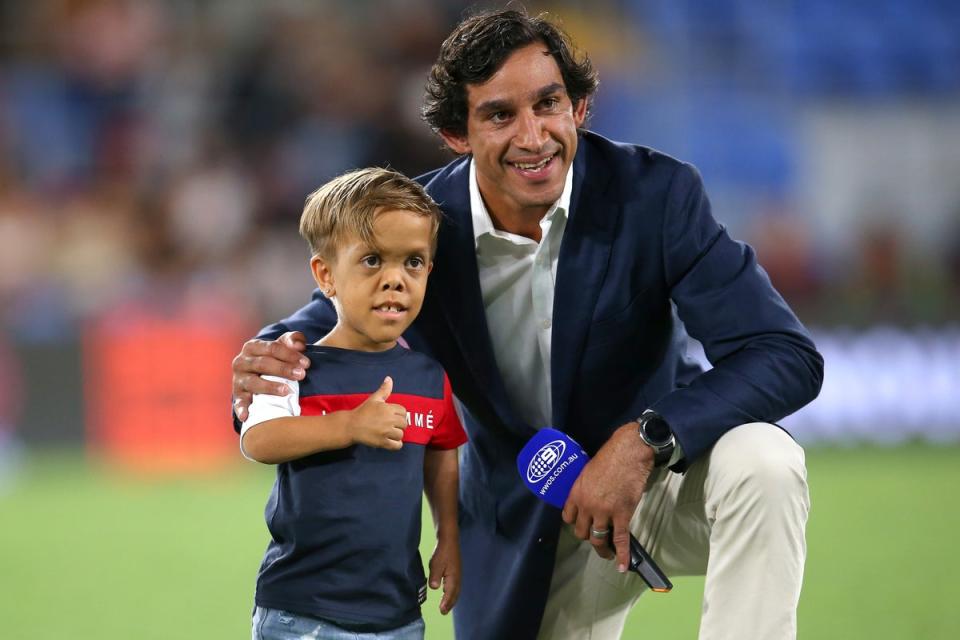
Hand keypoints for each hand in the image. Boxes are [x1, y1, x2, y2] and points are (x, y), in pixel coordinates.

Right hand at [232, 331, 308, 421]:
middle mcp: (242, 361)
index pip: (272, 348)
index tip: (306, 363)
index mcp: (253, 346)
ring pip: (253, 382)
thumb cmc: (274, 359)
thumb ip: (292, 340)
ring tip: (287, 391)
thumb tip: (299, 344)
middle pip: (263, 364)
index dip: (290, 355)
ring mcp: (238, 379)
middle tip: (301, 375)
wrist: (255, 374)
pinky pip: (238, 402)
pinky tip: (246, 416)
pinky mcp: (237, 394)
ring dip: (270, 387)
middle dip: (283, 369)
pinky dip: (241, 408)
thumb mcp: (281, 346)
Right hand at [348, 377, 406, 449]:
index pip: (403, 411)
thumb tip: (389, 378)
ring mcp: (386, 432)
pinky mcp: (383, 442)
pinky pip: (397, 445)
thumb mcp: (374, 399)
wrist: (350, 425)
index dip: (399, 414)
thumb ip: (384, 390)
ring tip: (389, 433)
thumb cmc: (362, 411)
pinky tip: (391, 441)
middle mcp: (389, 420)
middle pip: (404, 423)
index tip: (392, 416)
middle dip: (398, 425)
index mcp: (388, 408)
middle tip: (390, 425)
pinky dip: (396, 444)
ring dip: (396, 434)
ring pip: (401, 434)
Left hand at [428, 534, 460, 614]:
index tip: (441, 611)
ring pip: (456, 590)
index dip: (446, 603)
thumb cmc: (442, 551)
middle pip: (455, 594)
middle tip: (443, 612)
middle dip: (450, 604)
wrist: (449, 539)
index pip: (450, 594)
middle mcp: (457, 578)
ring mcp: (457, 574)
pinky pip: (454, 585)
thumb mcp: (436, 564)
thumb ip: (435, 576)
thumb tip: (435, 588)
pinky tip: (446, 592)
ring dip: (451, 599)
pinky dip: (451, 592)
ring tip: (445, 606)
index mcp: (453, 577)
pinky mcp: (455, 570)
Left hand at [561, 422, 654, 571]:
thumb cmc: (610, 457)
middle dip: (588, 536)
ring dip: (602, 549)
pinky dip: (622, 555)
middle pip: (582, 532)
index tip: (582, 523)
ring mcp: (604, 512)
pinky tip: (622, 565)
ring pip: (598, 539)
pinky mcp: (622, 515)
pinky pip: (619, 540)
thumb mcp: (588, 471)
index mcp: (575, 493)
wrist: (628, 453)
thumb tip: (590, 496)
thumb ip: (586, 487)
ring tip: (606, 554)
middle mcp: (586, 505)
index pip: (568, 517)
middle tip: (597, 536)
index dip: (576, 522)